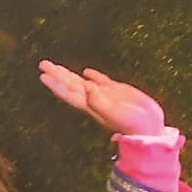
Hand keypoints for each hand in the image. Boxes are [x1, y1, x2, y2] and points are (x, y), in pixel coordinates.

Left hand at [37, 62, 165, 135]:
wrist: (149, 128)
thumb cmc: (133, 124)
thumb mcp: (114, 113)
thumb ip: (99, 101)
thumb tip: (86, 85)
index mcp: (90, 105)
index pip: (67, 92)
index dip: (55, 84)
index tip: (42, 75)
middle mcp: (94, 99)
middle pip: (70, 84)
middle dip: (57, 74)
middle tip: (43, 63)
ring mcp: (106, 95)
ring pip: (82, 81)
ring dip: (69, 74)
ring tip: (57, 66)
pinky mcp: (118, 91)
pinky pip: (102, 81)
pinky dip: (93, 75)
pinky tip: (87, 71)